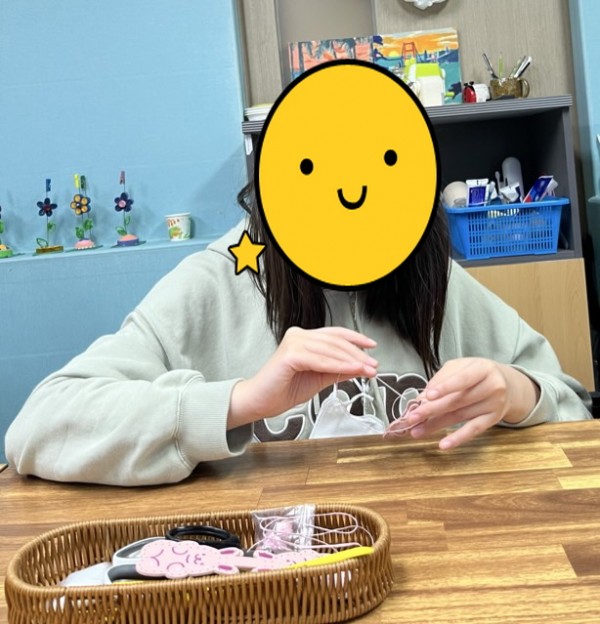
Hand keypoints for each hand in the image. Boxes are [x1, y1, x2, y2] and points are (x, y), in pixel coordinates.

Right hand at [228, 326, 377, 428]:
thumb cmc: (282, 390)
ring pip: (330, 350)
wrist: (259, 402)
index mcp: (303, 338)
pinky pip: (321, 360)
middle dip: (358, 353)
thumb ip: (338, 370)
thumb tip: (361, 367)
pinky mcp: (290, 355)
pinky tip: (352, 370)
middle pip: (335, 341)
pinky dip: (339, 365)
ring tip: (367, 369)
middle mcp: (298, 336)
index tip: (372, 347)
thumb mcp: (318, 378)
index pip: (334, 334)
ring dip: (352, 360)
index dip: (355, 338)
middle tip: (374, 364)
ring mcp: (293, 343)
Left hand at [405, 357, 539, 449]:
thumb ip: (441, 379)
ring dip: (436, 425)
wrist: (508, 385)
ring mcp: (494, 404)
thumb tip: (421, 399)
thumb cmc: (476, 373)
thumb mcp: (461, 367)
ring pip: (460, 416)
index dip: (445, 387)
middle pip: (457, 400)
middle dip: (431, 410)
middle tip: (412, 418)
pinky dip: (457, 438)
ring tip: (416, 431)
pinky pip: (473, 430)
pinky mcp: (493, 420)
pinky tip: (443, 444)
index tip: (427, 396)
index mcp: (482, 369)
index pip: (462, 379)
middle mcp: (492, 386)